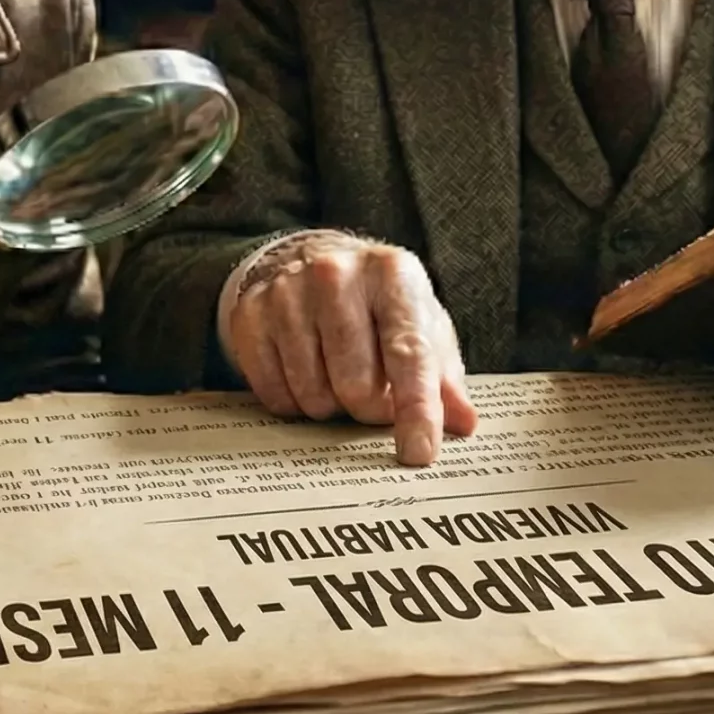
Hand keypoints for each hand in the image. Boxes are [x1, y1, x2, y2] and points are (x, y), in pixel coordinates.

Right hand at [221, 233, 479, 465]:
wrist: (308, 260)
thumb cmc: (377, 304)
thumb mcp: (419, 324)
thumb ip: (443, 376)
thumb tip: (463, 423)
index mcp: (392, 274)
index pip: (409, 354)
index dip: (417, 410)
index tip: (419, 453)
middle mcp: (336, 275)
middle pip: (357, 386)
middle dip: (369, 407)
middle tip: (371, 392)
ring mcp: (287, 293)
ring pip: (314, 395)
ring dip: (331, 404)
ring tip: (335, 374)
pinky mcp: (250, 316)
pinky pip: (275, 396)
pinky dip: (295, 401)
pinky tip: (303, 372)